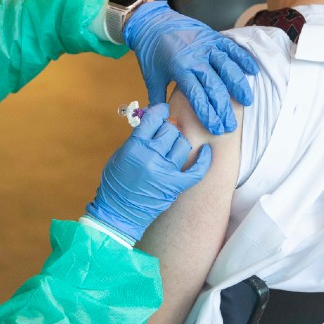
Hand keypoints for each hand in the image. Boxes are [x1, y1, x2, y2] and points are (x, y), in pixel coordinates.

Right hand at [86, 104, 211, 241]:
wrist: (119, 213)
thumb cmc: (116, 183)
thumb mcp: (120, 155)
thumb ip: (138, 138)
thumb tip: (155, 122)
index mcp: (135, 147)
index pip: (153, 119)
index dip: (159, 111)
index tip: (163, 110)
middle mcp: (151, 157)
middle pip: (170, 130)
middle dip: (167, 129)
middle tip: (163, 134)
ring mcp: (165, 172)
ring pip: (183, 145)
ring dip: (178, 143)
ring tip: (172, 147)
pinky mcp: (175, 186)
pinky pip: (197, 169)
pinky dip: (204, 159)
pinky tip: (206, 151)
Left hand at [123, 1, 258, 133]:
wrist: (152, 22)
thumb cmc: (151, 52)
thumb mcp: (151, 77)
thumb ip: (157, 99)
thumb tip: (161, 121)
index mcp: (179, 69)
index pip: (197, 95)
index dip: (207, 113)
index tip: (215, 128)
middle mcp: (195, 57)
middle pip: (215, 85)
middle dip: (224, 108)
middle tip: (230, 125)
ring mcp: (206, 46)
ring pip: (227, 67)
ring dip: (238, 85)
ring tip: (247, 102)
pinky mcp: (213, 36)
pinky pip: (232, 48)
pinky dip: (243, 59)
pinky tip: (252, 71)